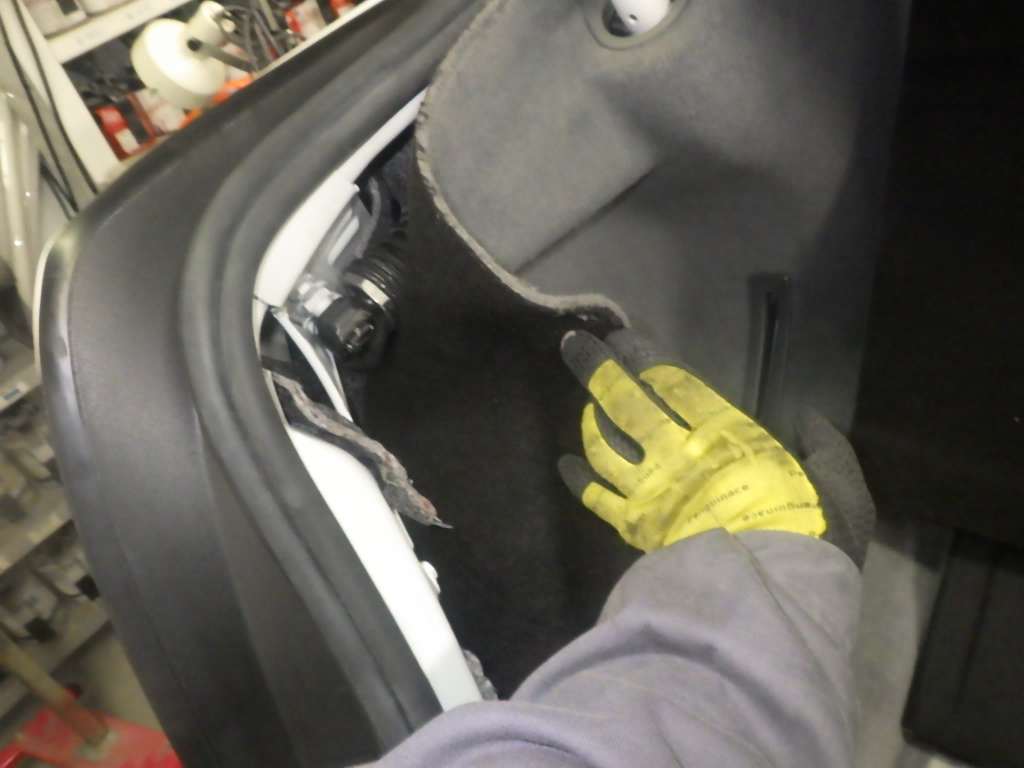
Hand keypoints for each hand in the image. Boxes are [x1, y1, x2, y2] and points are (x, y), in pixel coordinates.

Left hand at [559, 329, 825, 552]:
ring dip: (588, 419)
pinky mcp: (636, 528)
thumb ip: (824, 448)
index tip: (621, 335)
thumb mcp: (841, 485)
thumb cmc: (814, 535)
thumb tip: (808, 418)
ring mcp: (651, 491)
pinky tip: (565, 464)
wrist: (774, 595)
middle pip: (626, 402)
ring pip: (604, 445)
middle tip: (573, 345)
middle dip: (598, 369)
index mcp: (725, 434)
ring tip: (582, 404)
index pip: (672, 382)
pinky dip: (578, 480)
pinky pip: (597, 499)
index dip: (642, 355)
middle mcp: (678, 453)